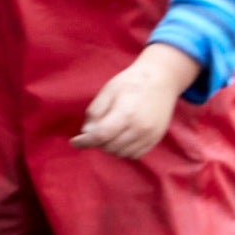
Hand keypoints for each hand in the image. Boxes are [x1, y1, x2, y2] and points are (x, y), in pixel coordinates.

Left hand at [72, 43, 200, 159]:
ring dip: (111, 147)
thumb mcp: (107, 91)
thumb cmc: (130, 83)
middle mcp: (139, 128)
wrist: (160, 80)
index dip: (85, 142)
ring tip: (109, 133)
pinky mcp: (156, 139)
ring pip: (122, 153)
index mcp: (125, 114)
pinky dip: (124, 150)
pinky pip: (136, 154)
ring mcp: (150, 135)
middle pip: (111, 147)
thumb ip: (96, 112)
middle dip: (98, 143)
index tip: (74, 142)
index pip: (101, 136)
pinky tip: (121, 138)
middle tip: (95, 132)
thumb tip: (87, 132)